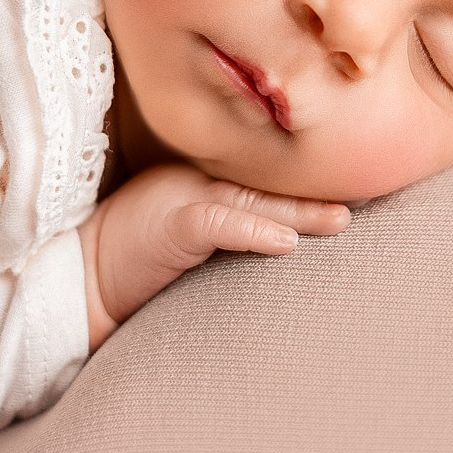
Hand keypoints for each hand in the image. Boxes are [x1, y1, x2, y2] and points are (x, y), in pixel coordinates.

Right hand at [78, 163, 350, 350]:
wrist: (83, 270)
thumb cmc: (136, 248)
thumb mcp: (188, 226)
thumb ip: (229, 221)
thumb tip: (281, 237)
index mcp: (212, 181)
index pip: (268, 181)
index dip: (308, 184)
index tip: (352, 186)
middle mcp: (206, 181)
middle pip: (272, 187)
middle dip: (319, 193)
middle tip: (369, 194)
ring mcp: (190, 196)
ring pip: (256, 201)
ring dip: (301, 212)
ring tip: (343, 220)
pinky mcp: (176, 221)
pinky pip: (221, 223)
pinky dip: (254, 232)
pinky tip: (286, 242)